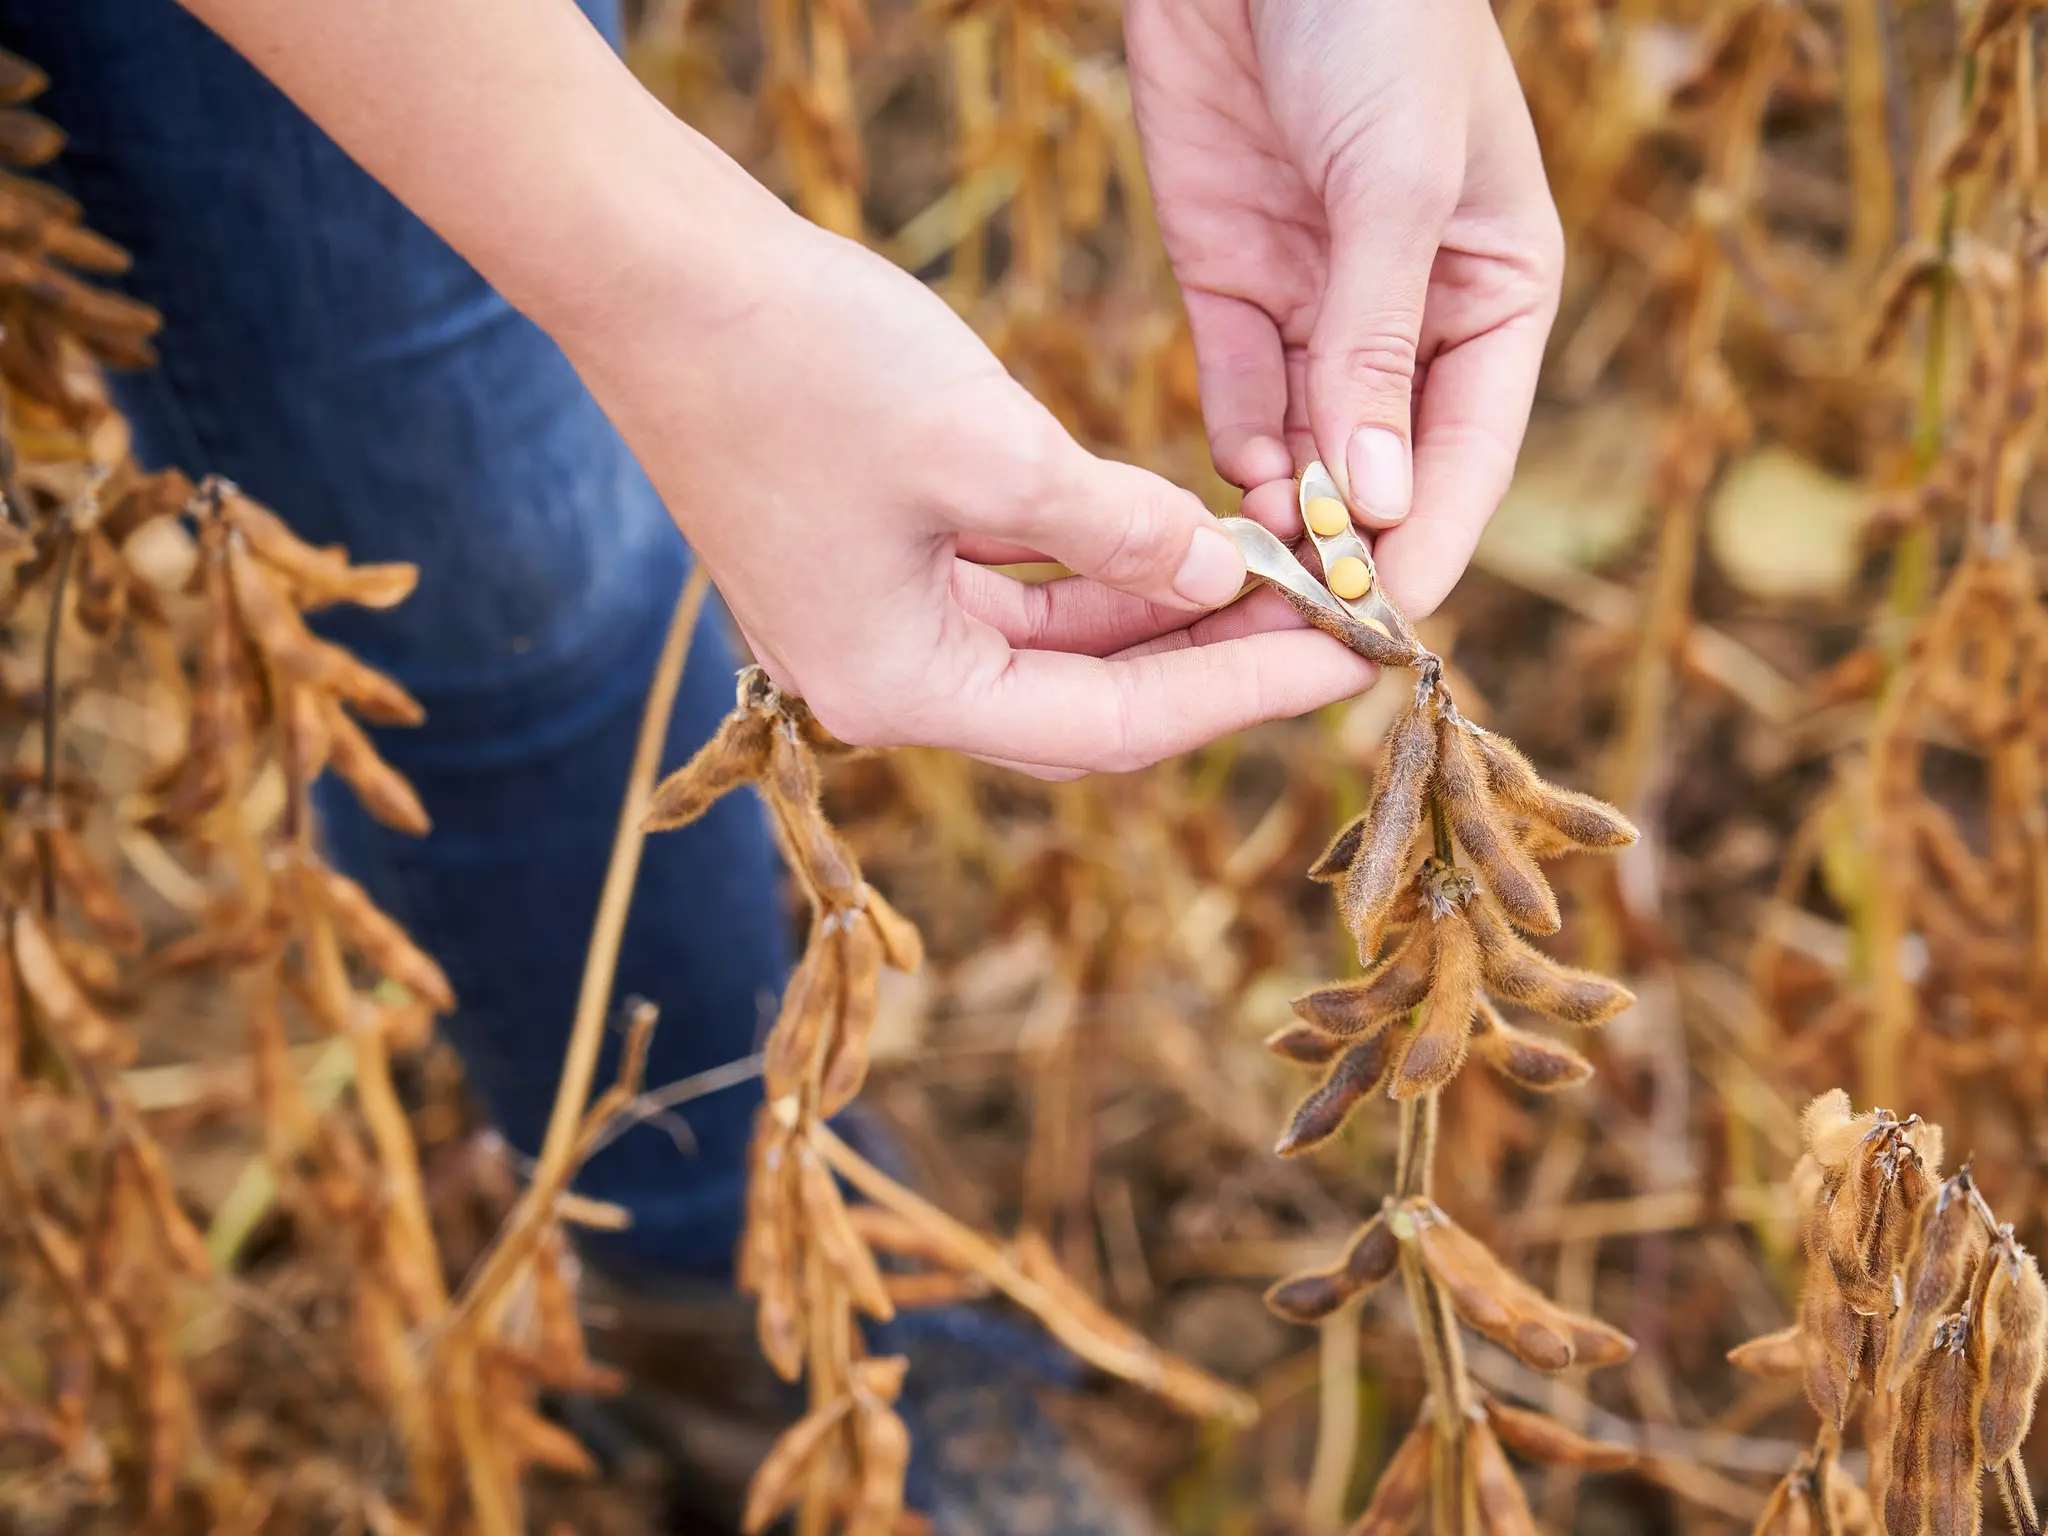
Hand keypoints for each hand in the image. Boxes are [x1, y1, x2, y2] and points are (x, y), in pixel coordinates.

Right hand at [562, 205, 1375, 777]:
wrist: (654, 279)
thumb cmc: (806, 362)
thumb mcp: (993, 449)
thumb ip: (1122, 529)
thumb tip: (1221, 576)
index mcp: (900, 688)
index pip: (1113, 727)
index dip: (1242, 691)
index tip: (1350, 658)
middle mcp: (880, 683)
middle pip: (1084, 707)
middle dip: (1208, 665)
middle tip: (1325, 624)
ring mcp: (865, 628)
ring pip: (1050, 653)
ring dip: (1154, 616)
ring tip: (1266, 574)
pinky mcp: (862, 569)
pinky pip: (1006, 597)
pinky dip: (1088, 572)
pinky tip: (1166, 535)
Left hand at [1125, 0, 1562, 617]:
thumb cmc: (1377, 22)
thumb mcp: (1395, 185)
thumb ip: (1378, 345)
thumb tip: (1376, 501)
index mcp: (1497, 292)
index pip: (1469, 452)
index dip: (1430, 542)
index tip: (1383, 623)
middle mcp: (1411, 315)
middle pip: (1384, 466)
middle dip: (1346, 546)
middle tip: (1295, 629)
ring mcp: (1317, 303)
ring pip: (1303, 447)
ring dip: (1281, 515)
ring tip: (1250, 582)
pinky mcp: (1231, 277)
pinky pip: (1236, 393)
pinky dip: (1233, 449)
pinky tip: (1223, 492)